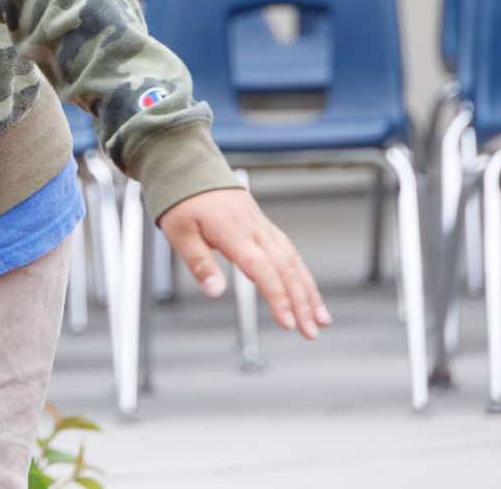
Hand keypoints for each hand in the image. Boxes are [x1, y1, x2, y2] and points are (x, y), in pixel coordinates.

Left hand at [158, 188, 330, 338]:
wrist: (189, 167)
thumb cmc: (182, 199)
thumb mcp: (179, 233)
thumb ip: (199, 264)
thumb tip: (216, 292)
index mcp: (233, 232)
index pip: (263, 270)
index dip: (278, 298)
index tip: (288, 322)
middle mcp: (254, 229)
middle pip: (286, 269)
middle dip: (302, 303)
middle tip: (311, 332)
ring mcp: (262, 226)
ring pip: (293, 260)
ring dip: (309, 291)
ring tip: (321, 318)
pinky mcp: (263, 225)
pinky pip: (289, 251)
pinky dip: (303, 273)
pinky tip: (309, 291)